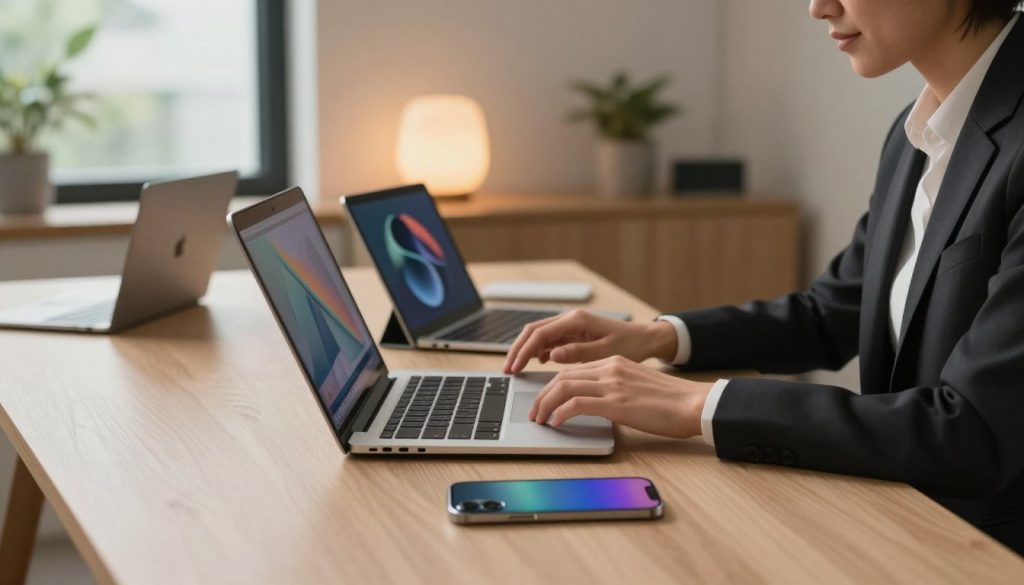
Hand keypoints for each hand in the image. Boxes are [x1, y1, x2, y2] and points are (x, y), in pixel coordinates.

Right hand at [503, 310, 678, 373]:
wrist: (645, 339)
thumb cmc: (630, 345)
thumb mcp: (606, 352)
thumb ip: (578, 353)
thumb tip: (552, 355)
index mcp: (576, 321)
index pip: (539, 334)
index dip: (524, 351)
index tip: (515, 368)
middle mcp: (570, 319)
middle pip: (533, 331)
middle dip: (518, 350)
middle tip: (507, 369)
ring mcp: (571, 326)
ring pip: (539, 335)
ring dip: (526, 350)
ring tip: (516, 369)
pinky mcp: (573, 333)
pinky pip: (549, 340)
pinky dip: (538, 351)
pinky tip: (536, 364)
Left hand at [529, 356, 711, 438]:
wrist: (693, 403)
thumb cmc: (671, 401)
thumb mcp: (637, 386)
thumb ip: (615, 388)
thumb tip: (597, 404)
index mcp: (614, 363)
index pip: (572, 370)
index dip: (552, 386)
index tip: (544, 400)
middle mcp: (610, 368)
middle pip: (562, 377)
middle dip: (542, 395)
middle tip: (535, 412)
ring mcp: (612, 384)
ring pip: (563, 387)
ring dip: (545, 404)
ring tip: (540, 420)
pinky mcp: (616, 402)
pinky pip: (576, 404)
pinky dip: (561, 413)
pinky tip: (557, 423)